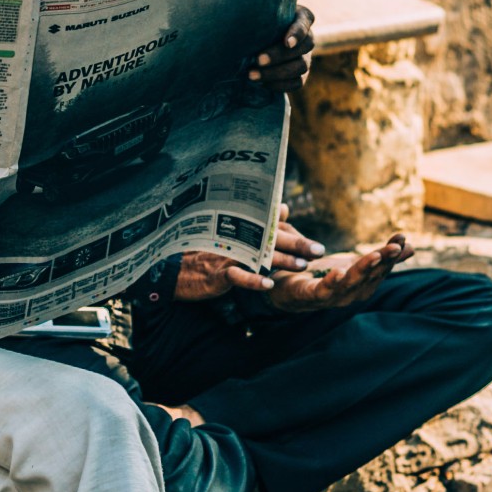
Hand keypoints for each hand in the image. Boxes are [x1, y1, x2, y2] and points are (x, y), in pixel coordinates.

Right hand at [170, 206, 324, 300]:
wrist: (172, 268)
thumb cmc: (204, 251)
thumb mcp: (233, 237)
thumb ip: (260, 225)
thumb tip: (284, 208)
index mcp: (240, 229)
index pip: (272, 230)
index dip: (295, 236)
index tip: (316, 245)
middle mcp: (235, 238)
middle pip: (270, 238)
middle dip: (296, 244)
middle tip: (318, 250)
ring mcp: (226, 254)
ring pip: (258, 255)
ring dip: (281, 260)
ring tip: (302, 265)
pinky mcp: (216, 272)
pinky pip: (237, 275)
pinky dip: (253, 279)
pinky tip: (269, 283)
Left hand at [246, 5, 314, 94]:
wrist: (260, 38)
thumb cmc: (260, 19)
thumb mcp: (261, 12)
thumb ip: (259, 14)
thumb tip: (241, 22)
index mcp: (302, 17)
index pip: (304, 24)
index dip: (297, 34)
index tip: (287, 42)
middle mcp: (307, 38)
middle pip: (303, 47)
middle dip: (279, 55)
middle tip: (258, 59)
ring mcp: (306, 57)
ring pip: (301, 67)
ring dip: (275, 73)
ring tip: (252, 75)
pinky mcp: (301, 75)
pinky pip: (297, 83)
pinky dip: (279, 84)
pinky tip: (262, 83)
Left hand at [268, 233, 412, 312]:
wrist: (285, 289)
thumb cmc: (322, 276)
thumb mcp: (353, 262)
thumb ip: (379, 256)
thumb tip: (410, 244)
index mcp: (361, 282)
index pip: (381, 267)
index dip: (393, 254)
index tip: (403, 238)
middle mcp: (350, 292)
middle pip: (370, 275)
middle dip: (384, 261)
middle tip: (396, 246)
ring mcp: (331, 297)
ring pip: (350, 283)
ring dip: (363, 269)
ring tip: (374, 255)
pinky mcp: (310, 296)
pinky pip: (323, 291)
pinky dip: (332, 283)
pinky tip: (338, 272)